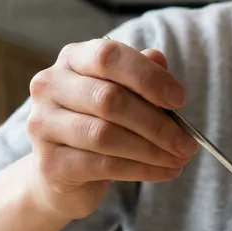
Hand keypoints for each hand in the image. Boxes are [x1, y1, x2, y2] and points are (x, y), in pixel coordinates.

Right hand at [25, 39, 198, 218]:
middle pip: (109, 99)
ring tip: (179, 160)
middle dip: (157, 124)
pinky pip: (102, 165)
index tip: (179, 99)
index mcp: (72, 59)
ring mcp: (43, 125)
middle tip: (187, 143)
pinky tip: (164, 172)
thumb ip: (141, 76)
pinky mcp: (50, 163)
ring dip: (152, 150)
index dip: (147, 77)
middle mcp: (50, 87)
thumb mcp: (124, 95)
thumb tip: (160, 60)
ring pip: (105, 135)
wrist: (64, 174)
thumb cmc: (100, 124)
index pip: (108, 57)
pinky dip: (140, 170)